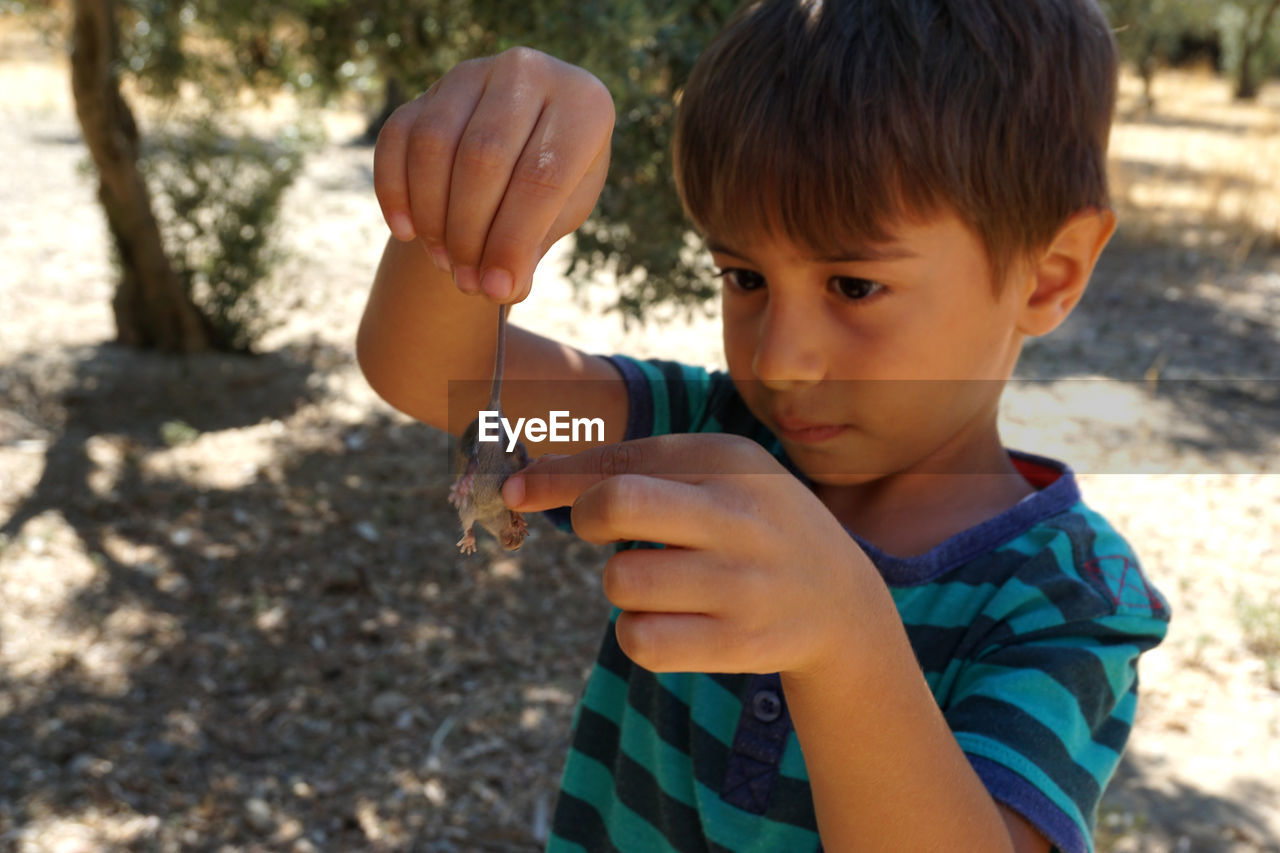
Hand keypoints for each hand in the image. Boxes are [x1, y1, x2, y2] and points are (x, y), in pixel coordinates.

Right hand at [373, 47, 613, 301]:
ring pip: (434, 145)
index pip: (542, 175)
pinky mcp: (429, 90)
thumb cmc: (557, 184)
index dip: (515, 240)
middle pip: (483, 157)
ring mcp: (473, 73)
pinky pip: (398, 139)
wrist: (527, 141)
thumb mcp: (565, 211)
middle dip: (470, 232)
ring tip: (447, 262)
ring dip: (433, 216)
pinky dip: (394, 191)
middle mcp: (528, 71)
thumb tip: (500, 288)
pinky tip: (407, 234)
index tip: (499, 290)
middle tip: (469, 282)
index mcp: (584, 103)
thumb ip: (535, 245)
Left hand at [503, 434, 881, 676]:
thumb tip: (523, 481)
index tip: (512, 488)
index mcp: (728, 461)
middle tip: (601, 532)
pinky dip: (637, 633)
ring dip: (620, 585)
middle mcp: (738, 515)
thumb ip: (636, 468)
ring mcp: (741, 583)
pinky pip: (640, 640)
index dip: (553, 476)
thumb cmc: (750, 526)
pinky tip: (669, 621)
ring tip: (657, 581)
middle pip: (615, 505)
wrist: (841, 603)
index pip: (619, 458)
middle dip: (586, 519)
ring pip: (620, 581)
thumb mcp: (717, 476)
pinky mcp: (738, 644)